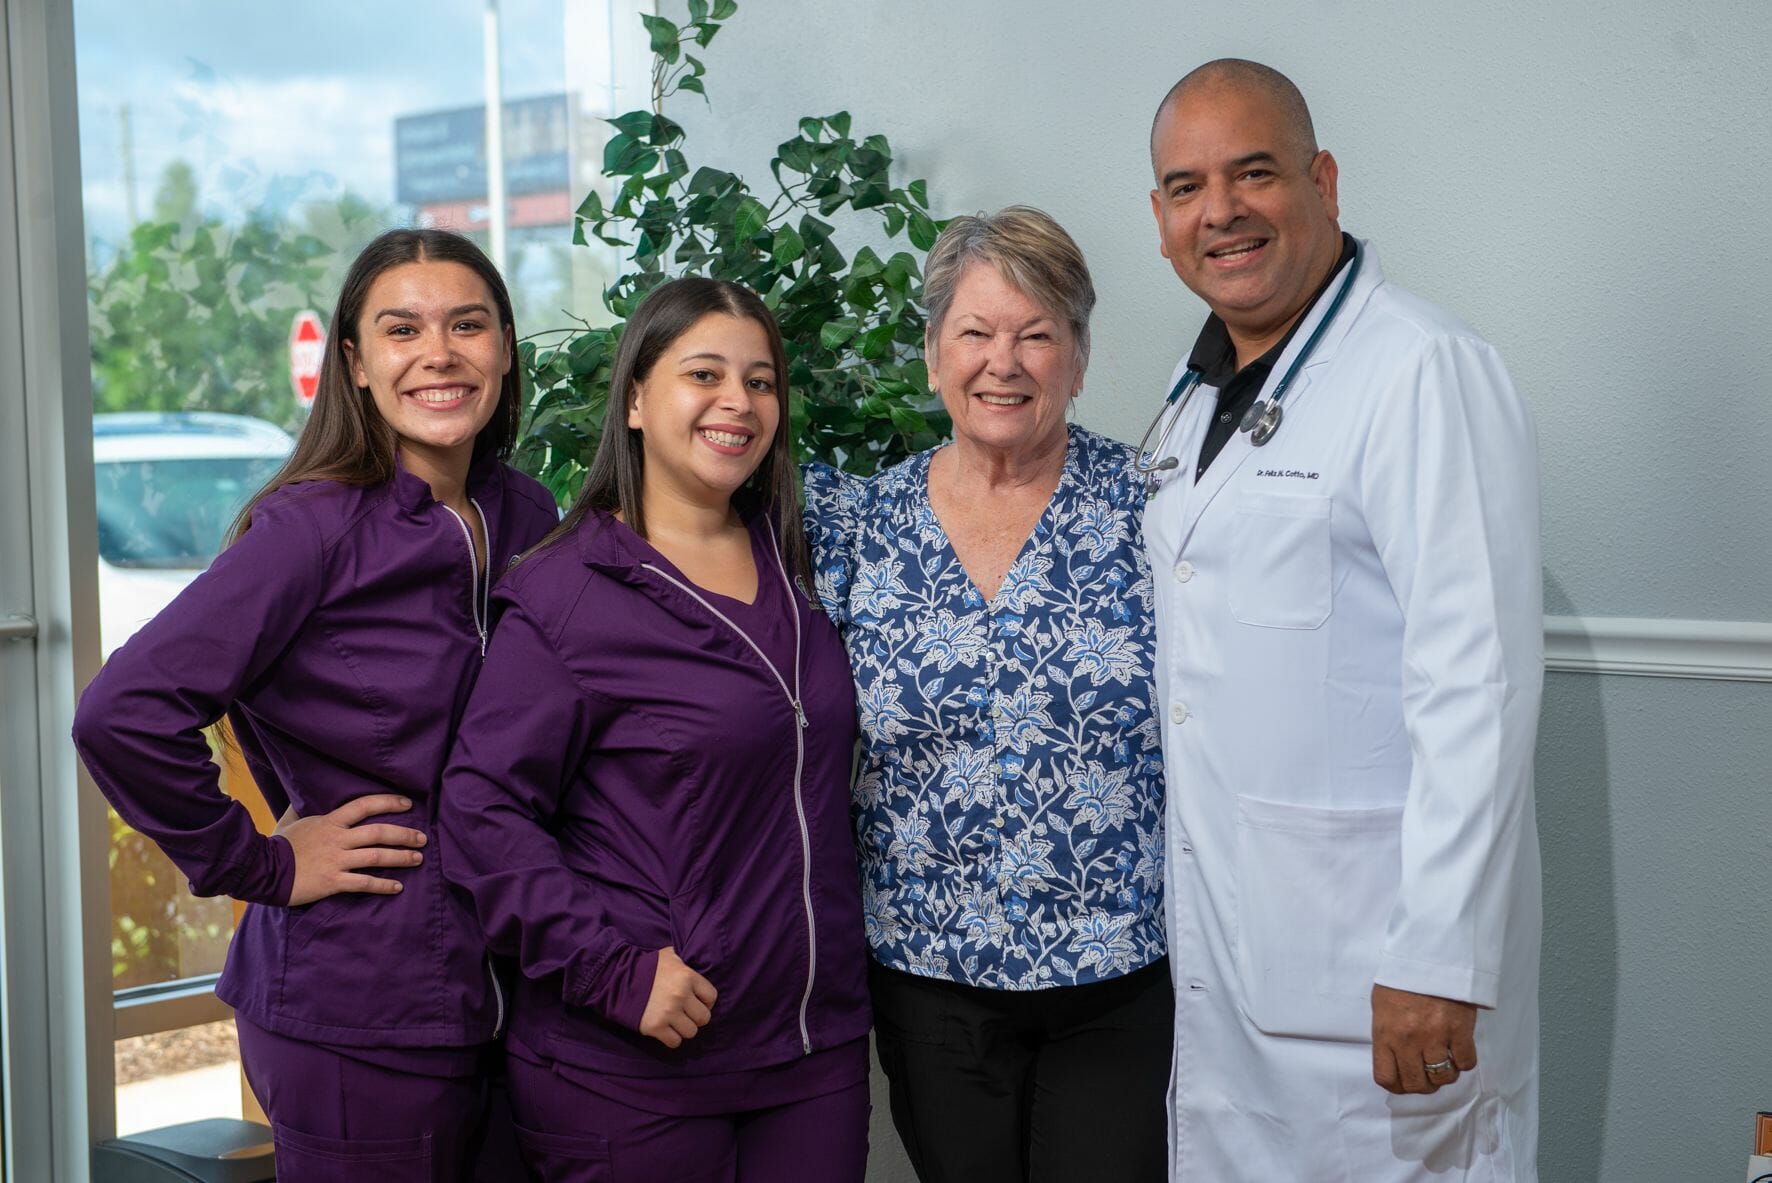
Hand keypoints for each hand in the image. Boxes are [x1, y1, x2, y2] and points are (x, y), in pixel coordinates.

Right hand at [275, 795, 426, 905]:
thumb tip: (298, 794)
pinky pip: (364, 883)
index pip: (364, 805)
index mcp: (330, 821)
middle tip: (423, 838)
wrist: (262, 870)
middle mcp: (338, 839)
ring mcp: (337, 860)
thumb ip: (300, 809)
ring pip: (376, 856)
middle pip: (379, 832)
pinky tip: (397, 887)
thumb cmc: (277, 846)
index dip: (388, 802)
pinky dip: (383, 885)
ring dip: (401, 857)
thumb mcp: (290, 821)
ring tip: (418, 859)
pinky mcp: (333, 881)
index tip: (408, 804)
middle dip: (405, 834)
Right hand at [639, 946, 717, 1048]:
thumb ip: (684, 962)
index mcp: (687, 976)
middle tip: (685, 1014)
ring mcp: (668, 1012)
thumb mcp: (669, 956)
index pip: (711, 996)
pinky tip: (665, 1030)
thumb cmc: (646, 967)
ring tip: (674, 1022)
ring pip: (691, 1032)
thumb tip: (696, 960)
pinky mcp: (656, 1027)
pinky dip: (671, 1038)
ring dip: (683, 1029)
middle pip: (704, 1018)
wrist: (618, 980)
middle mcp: (681, 995)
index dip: (706, 1001)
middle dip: (695, 1017)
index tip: (696, 1002)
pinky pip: (675, 1042)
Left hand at [1371, 983, 1477, 1094]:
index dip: (1397, 1086)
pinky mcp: (1460, 1030)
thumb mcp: (1381, 1007)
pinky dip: (1464, 1062)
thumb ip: (1386, 1036)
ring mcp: (1435, 1037)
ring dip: (1445, 1075)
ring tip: (1445, 1062)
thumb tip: (1393, 1061)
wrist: (1429, 956)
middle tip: (1428, 1075)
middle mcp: (1408, 1040)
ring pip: (1443, 1077)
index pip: (1386, 1078)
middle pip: (1416, 1084)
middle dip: (1423, 1085)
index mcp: (1385, 1033)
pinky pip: (1466, 1063)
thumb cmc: (1402, 980)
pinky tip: (1459, 1051)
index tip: (1404, 1082)